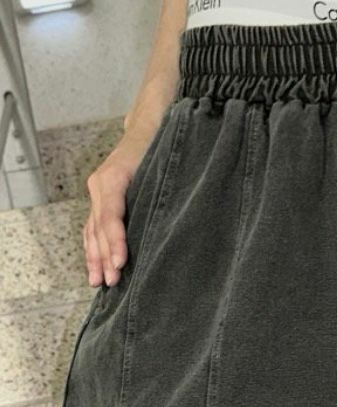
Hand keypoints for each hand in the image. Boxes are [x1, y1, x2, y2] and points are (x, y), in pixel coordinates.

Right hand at [82, 137, 148, 287]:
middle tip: (112, 283)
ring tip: (99, 282)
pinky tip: (94, 267)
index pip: (112, 216)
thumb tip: (175, 224)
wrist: (149, 123)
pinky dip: (92, 247)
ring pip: (92, 229)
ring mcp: (97, 190)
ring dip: (95, 257)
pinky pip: (92, 226)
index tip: (120, 263)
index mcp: (114, 178)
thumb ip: (160, 191)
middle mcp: (101, 184)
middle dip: (104, 257)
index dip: (115, 241)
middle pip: (99, 227)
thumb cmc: (160, 145)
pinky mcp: (100, 197)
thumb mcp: (162, 165)